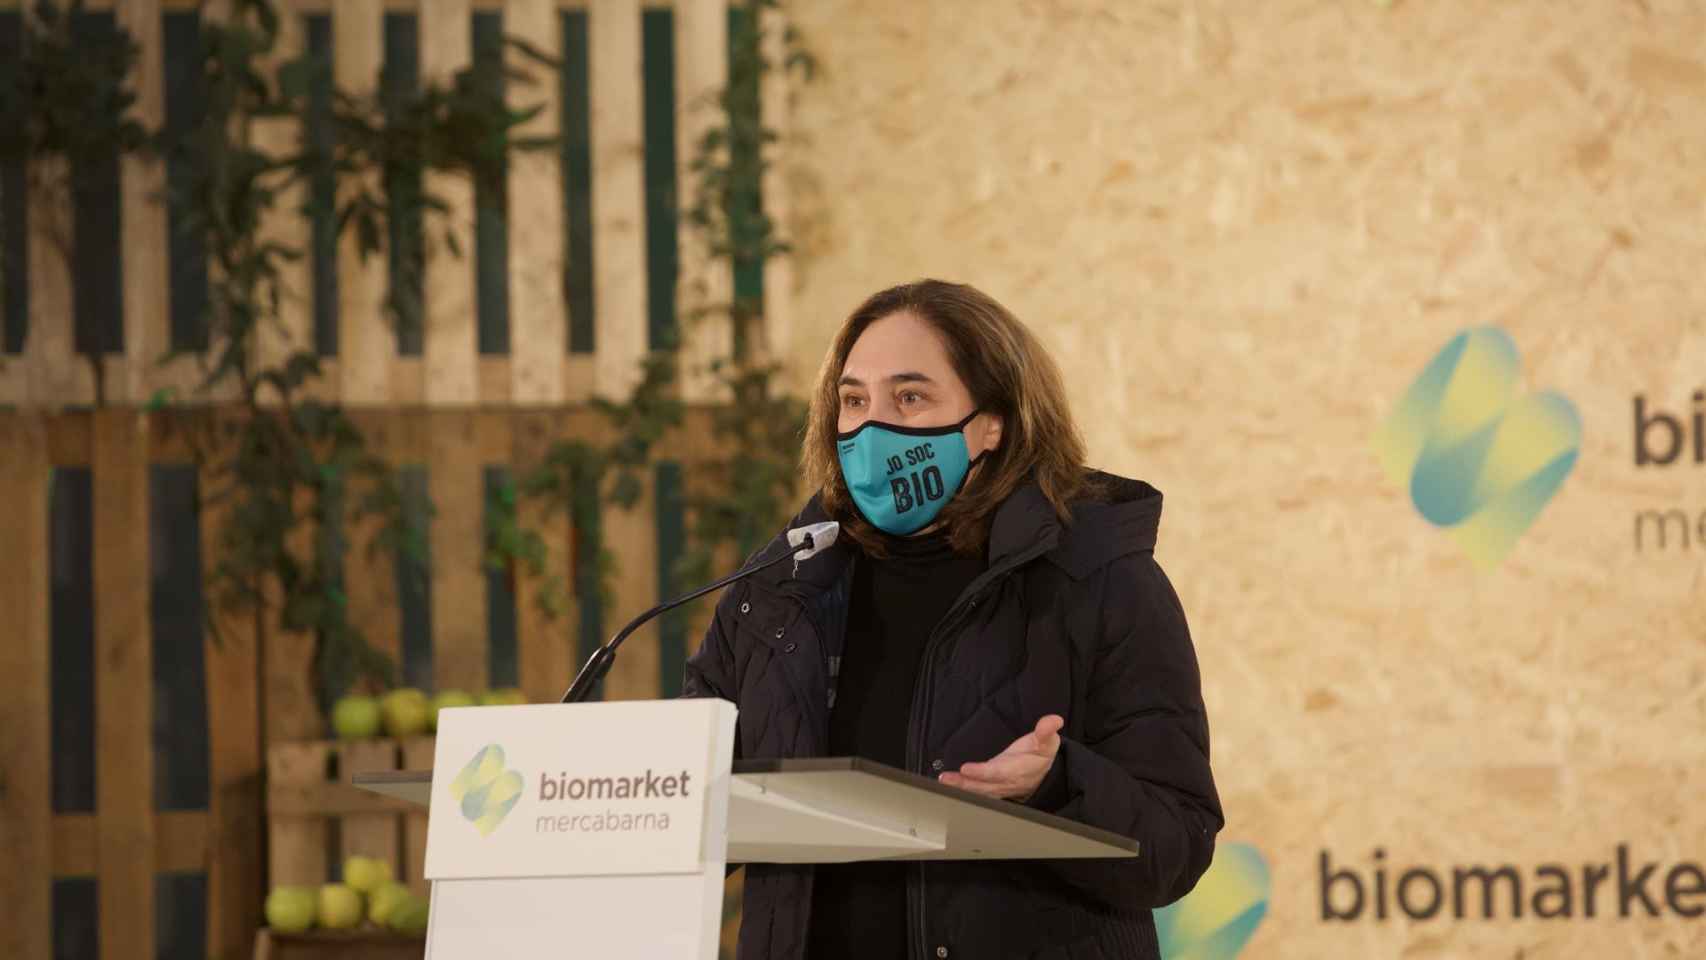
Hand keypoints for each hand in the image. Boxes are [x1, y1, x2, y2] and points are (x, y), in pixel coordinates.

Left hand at [937, 714, 1063, 800]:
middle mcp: (1006, 781)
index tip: (966, 769)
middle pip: (983, 785)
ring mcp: (998, 787)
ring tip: (944, 781)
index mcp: (1018, 770)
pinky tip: (948, 786)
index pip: (998, 772)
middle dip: (964, 783)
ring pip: (978, 790)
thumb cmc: (1041, 755)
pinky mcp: (991, 788)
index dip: (982, 772)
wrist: (1044, 775)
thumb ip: (1047, 731)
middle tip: (946, 779)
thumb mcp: (1049, 742)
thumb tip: (1053, 720)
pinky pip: (976, 792)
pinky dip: (962, 790)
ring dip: (960, 787)